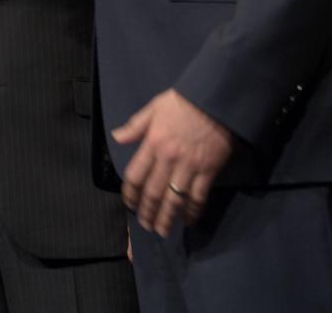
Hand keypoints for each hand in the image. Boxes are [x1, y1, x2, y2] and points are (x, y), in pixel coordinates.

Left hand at [112, 88, 232, 237]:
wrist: (215, 100)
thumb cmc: (182, 103)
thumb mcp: (153, 108)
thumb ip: (135, 126)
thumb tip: (116, 137)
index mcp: (152, 143)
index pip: (135, 175)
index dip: (130, 193)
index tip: (129, 205)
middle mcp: (168, 158)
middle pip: (153, 192)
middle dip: (147, 211)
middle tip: (145, 225)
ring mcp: (189, 166)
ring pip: (174, 199)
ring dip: (167, 217)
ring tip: (162, 230)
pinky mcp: (208, 170)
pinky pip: (198, 196)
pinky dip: (193, 211)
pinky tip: (188, 220)